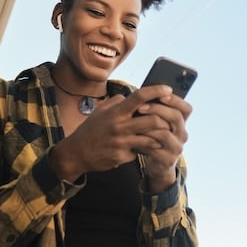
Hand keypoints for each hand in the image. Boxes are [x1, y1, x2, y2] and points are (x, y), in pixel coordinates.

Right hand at [49, 85, 180, 181]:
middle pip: (153, 120)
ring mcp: (121, 143)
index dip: (156, 91)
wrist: (76, 153)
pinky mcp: (122, 157)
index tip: (168, 90)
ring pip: (151, 139)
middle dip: (165, 120)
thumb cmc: (90, 130)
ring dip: (158, 138)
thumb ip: (116, 102)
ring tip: (160, 137)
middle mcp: (120, 126)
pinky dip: (141, 151)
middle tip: (170, 120)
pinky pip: (139, 153)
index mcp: (116, 112)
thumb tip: (131, 96)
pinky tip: (139, 150)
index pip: (140, 97)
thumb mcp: (100, 111)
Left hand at [132, 85, 191, 190]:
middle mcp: (182, 134)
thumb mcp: (157, 123)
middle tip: (140, 107)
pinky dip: (144, 141)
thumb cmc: (154, 138)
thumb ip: (156, 110)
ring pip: (165, 133)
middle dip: (157, 109)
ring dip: (148, 126)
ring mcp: (176, 147)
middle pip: (176, 117)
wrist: (157, 164)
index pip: (186, 108)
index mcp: (182, 123)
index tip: (161, 94)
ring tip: (135, 122)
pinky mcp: (168, 159)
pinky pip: (156, 148)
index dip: (175, 100)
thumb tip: (144, 92)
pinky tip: (135, 137)